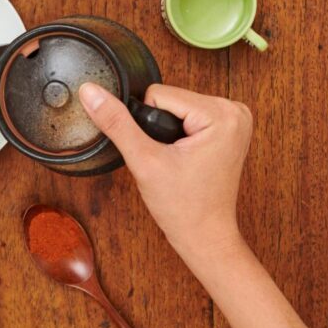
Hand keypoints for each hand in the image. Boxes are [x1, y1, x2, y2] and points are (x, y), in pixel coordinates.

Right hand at [78, 82, 251, 256]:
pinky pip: (190, 114)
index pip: (158, 94)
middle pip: (170, 98)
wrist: (205, 235)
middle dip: (161, 127)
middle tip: (172, 159)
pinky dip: (181, 133)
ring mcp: (236, 117)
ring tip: (179, 160)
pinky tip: (187, 157)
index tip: (164, 153)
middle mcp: (234, 110)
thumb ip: (116, 122)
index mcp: (221, 113)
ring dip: (170, 130)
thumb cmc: (184, 206)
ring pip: (177, 105)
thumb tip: (91, 92)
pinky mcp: (230, 126)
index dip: (148, 125)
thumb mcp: (143, 160)